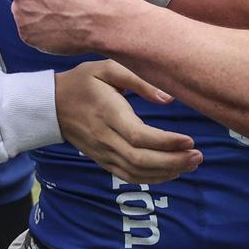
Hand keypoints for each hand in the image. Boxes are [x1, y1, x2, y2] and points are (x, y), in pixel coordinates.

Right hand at [56, 59, 202, 183]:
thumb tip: (168, 99)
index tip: (189, 140)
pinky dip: (152, 179)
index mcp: (108, 114)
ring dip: (166, 172)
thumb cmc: (83, 82)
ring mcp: (103, 153)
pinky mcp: (103, 161)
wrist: (51, 105)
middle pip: (140, 160)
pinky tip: (172, 173)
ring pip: (136, 172)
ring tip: (192, 164)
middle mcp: (105, 138)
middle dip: (172, 161)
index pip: (139, 136)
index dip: (166, 142)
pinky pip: (128, 176)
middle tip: (198, 156)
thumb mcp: (108, 69)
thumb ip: (139, 81)